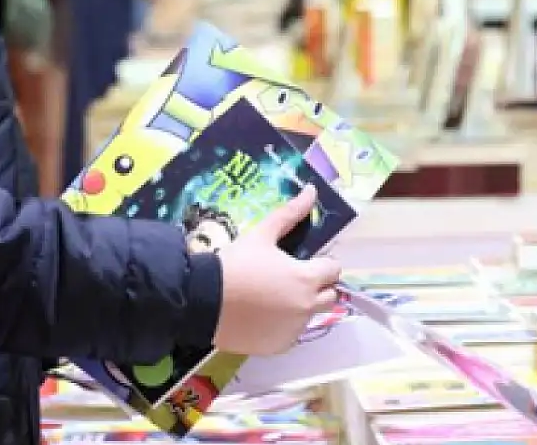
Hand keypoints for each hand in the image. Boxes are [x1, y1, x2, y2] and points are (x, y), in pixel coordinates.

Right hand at [213, 187, 341, 355]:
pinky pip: (291, 334)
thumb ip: (290, 214)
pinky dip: (283, 325)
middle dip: (317, 286)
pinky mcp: (278, 347)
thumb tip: (312, 190)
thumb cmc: (234, 264)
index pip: (334, 269)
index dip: (321, 263)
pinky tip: (262, 315)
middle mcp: (307, 307)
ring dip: (300, 306)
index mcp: (306, 278)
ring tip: (271, 297)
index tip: (303, 261)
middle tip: (290, 279)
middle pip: (329, 295)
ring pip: (310, 315)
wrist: (202, 301)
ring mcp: (293, 330)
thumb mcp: (262, 235)